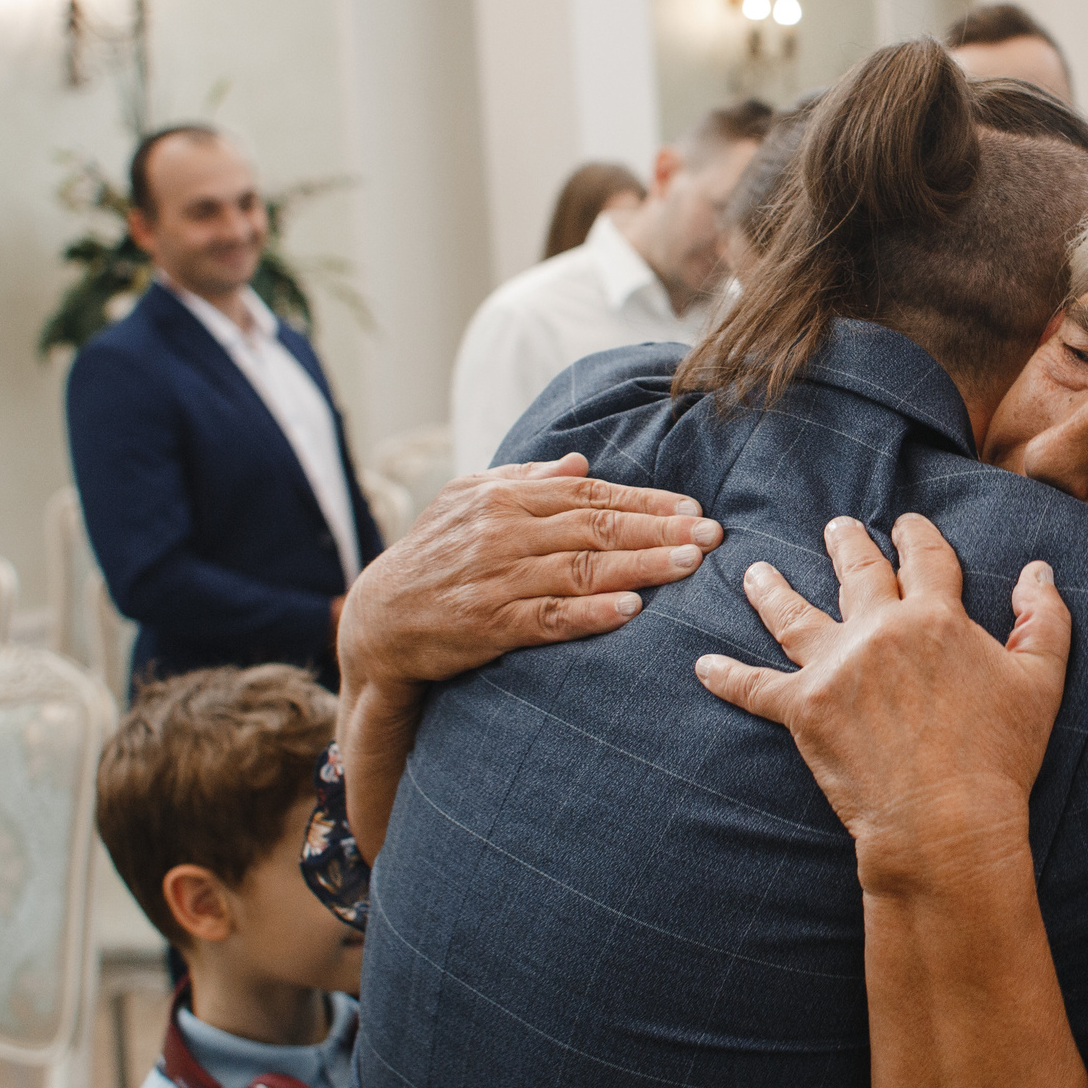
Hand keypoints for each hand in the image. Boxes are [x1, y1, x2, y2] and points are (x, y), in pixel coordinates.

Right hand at [337, 453, 721, 697]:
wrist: (377, 619)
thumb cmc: (435, 556)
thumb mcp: (468, 503)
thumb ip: (525, 481)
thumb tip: (579, 462)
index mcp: (504, 498)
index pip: (589, 495)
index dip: (645, 502)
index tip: (693, 508)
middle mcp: (502, 533)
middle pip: (595, 528)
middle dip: (659, 530)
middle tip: (711, 536)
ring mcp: (496, 579)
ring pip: (581, 570)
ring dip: (640, 566)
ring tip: (688, 565)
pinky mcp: (489, 624)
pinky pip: (549, 618)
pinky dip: (591, 613)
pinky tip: (631, 609)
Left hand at [693, 515, 1071, 886]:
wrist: (947, 820)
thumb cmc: (1000, 756)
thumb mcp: (1041, 682)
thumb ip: (1044, 619)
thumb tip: (1037, 570)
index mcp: (936, 617)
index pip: (925, 558)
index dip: (916, 536)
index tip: (906, 524)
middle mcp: (879, 630)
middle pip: (856, 572)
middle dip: (846, 543)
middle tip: (835, 527)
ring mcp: (836, 668)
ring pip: (794, 616)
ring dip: (771, 589)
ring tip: (754, 572)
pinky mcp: (804, 711)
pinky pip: (755, 688)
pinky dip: (727, 677)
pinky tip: (702, 666)